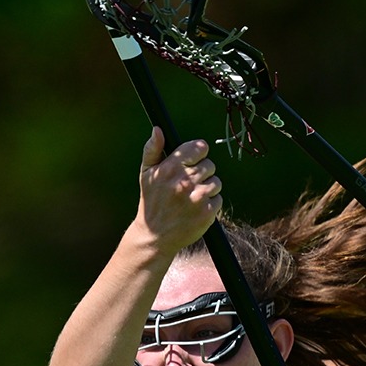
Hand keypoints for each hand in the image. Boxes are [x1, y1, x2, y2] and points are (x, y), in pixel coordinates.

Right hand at [134, 128, 222, 253]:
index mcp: (170, 168)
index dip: (198, 153)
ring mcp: (196, 197)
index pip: (199, 147)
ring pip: (216, 182)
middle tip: (188, 185)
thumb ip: (153, 149)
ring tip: (192, 197)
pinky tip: (196, 208)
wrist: (155, 235)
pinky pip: (218, 199)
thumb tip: (158, 129)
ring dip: (208, 188)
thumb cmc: (152, 201)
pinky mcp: (206, 212)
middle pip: (210, 165)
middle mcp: (184, 181)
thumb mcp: (146, 174)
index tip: (193, 161)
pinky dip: (211, 204)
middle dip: (202, 173)